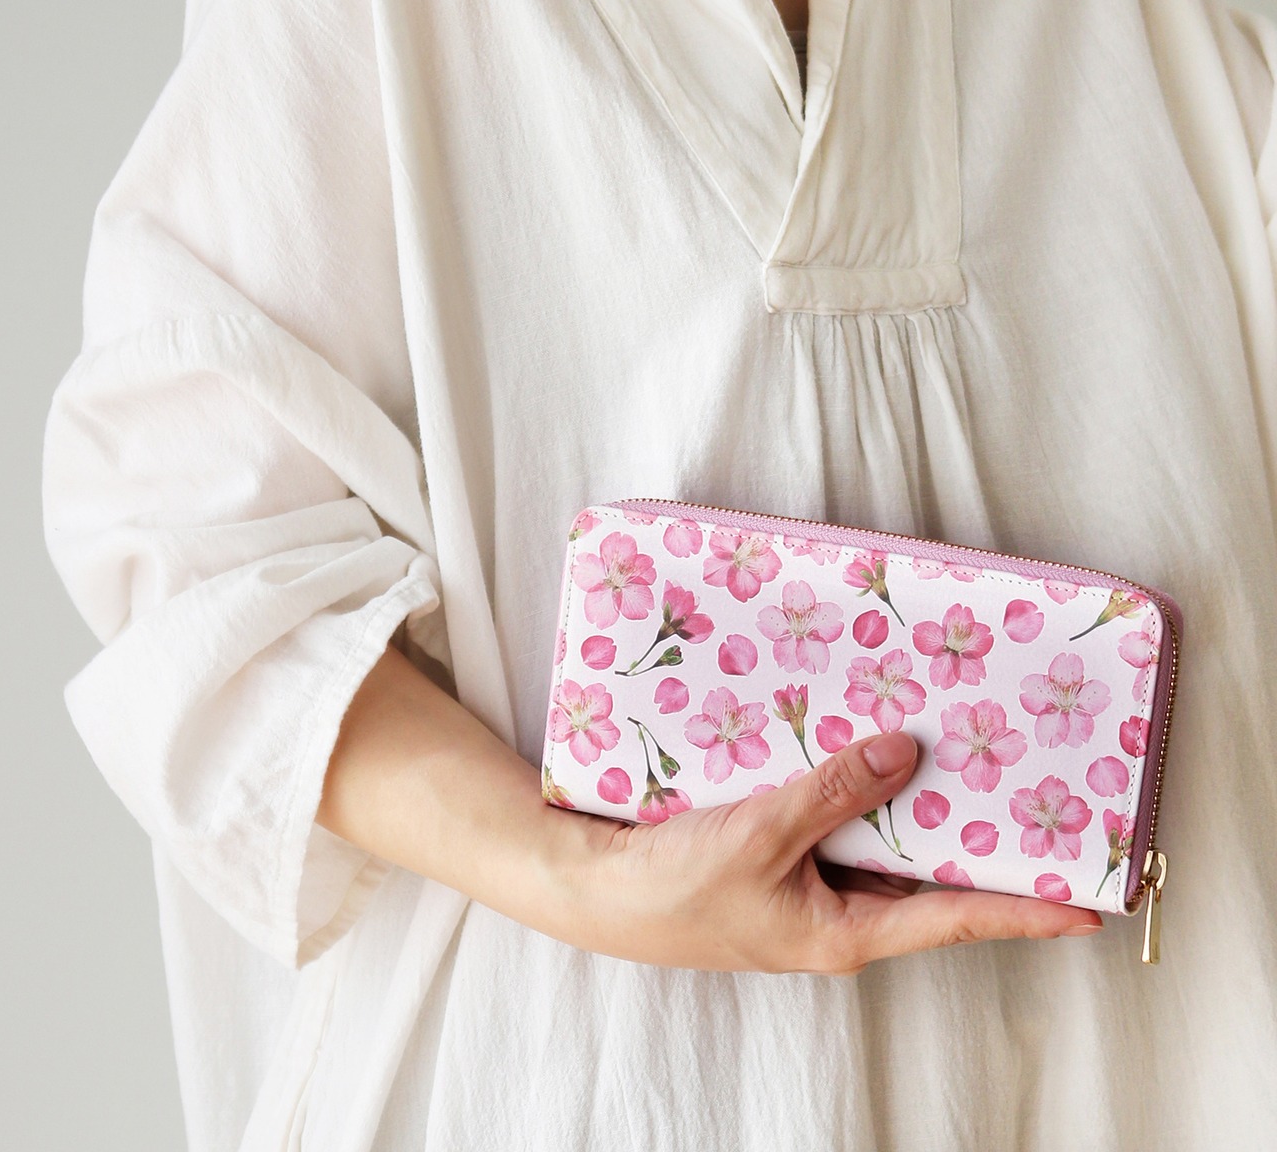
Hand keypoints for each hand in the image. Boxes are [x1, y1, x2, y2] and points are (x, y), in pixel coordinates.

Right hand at [557, 731, 1102, 974]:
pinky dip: (854, 786)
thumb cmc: (673, 891)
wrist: (592, 887)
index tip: (1085, 905)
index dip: (1022, 910)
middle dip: (974, 842)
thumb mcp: (762, 838)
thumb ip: (835, 793)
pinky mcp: (774, 852)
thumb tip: (905, 753)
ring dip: (910, 802)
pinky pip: (833, 818)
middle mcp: (835, 911)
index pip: (953, 919)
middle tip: (1031, 804)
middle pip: (923, 876)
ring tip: (959, 759)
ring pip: (877, 841)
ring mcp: (804, 883)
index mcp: (844, 932)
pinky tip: (864, 745)